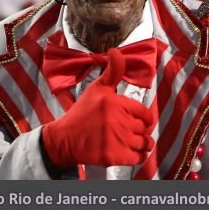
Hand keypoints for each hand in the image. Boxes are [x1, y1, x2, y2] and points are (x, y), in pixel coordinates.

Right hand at [41, 49, 155, 167]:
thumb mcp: (97, 88)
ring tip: (131, 141)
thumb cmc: (81, 114)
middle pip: (143, 129)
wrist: (64, 139)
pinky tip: (130, 152)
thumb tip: (116, 51)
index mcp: (115, 102)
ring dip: (141, 144)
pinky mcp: (113, 156)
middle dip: (139, 130)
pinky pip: (138, 158)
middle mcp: (117, 120)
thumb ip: (113, 71)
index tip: (137, 120)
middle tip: (129, 130)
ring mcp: (116, 139)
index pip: (144, 112)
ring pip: (143, 143)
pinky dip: (138, 156)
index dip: (143, 117)